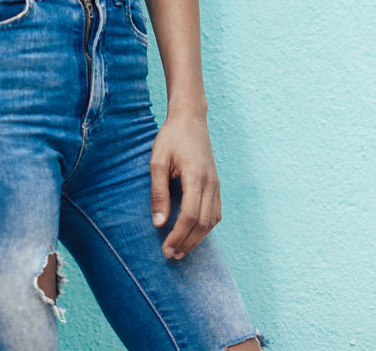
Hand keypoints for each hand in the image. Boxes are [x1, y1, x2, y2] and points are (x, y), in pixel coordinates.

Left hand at [150, 111, 221, 259]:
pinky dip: (205, 228)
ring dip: (197, 239)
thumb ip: (158, 192)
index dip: (178, 236)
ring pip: (212, 221)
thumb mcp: (157, 161)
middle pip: (203, 224)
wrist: (190, 119)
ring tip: (180, 250)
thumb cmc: (171, 138)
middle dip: (187, 242)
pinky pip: (215, 213)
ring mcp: (216, 184)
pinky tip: (192, 234)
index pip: (190, 216)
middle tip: (170, 255)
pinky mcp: (217, 185)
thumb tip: (158, 223)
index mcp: (195, 176)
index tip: (165, 249)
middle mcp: (210, 183)